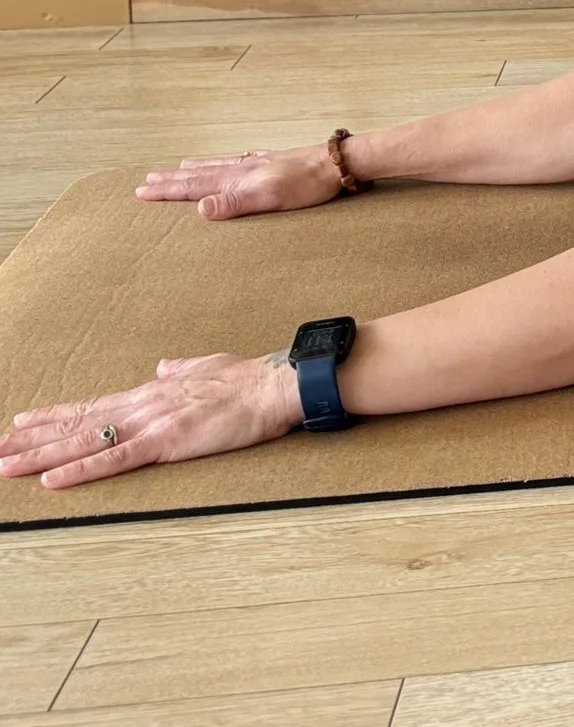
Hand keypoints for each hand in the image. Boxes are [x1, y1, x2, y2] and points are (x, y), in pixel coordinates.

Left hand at [1, 353, 301, 488]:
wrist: (274, 384)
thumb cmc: (248, 378)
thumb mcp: (207, 366)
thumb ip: (180, 369)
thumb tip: (161, 366)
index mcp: (151, 393)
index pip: (92, 406)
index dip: (53, 415)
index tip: (21, 421)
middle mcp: (142, 405)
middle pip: (76, 423)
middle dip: (31, 438)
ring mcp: (151, 422)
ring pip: (84, 441)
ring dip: (40, 455)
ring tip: (4, 465)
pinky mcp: (166, 442)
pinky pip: (115, 459)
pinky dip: (81, 469)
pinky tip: (53, 479)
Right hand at [136, 145, 341, 217]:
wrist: (337, 164)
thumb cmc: (306, 184)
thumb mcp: (269, 198)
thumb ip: (234, 203)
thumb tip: (198, 210)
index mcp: (236, 179)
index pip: (193, 186)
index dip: (167, 190)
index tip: (140, 191)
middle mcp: (243, 168)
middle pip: (200, 173)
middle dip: (172, 178)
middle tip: (147, 179)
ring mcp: (258, 164)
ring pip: (218, 165)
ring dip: (195, 168)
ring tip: (179, 166)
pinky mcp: (274, 163)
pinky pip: (241, 161)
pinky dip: (227, 161)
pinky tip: (233, 158)